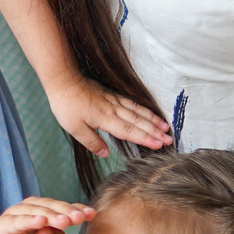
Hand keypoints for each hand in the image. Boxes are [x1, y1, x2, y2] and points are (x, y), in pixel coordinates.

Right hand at [0, 197, 91, 233]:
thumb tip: (52, 231)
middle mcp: (31, 210)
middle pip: (51, 205)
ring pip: (36, 210)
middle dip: (66, 211)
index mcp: (45, 214)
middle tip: (79, 218)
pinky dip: (30, 220)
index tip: (91, 215)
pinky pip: (18, 220)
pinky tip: (41, 222)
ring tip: (64, 221)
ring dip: (51, 214)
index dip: (77, 210)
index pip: (63, 208)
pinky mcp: (3, 225)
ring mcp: (16, 215)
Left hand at [46, 78, 172, 155]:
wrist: (63, 80)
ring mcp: (113, 100)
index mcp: (105, 119)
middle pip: (138, 122)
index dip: (145, 139)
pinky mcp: (111, 95)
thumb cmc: (66, 105)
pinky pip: (132, 102)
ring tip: (166, 127)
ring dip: (153, 120)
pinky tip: (148, 112)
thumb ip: (91, 141)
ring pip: (137, 111)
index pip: (130, 132)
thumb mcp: (74, 128)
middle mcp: (113, 109)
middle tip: (169, 139)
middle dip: (155, 131)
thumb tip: (105, 154)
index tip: (159, 145)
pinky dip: (143, 109)